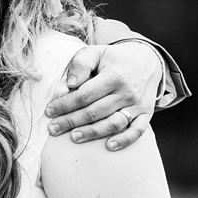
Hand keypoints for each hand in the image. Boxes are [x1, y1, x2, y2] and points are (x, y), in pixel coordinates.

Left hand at [45, 40, 163, 149]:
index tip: (50, 111)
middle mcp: (127, 92)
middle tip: (54, 129)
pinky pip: (137, 130)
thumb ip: (81, 63)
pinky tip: (109, 146)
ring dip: (92, 133)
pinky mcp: (146, 113)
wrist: (148, 60)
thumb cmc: (115, 59)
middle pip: (95, 112)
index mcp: (114, 76)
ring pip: (113, 123)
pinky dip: (125, 140)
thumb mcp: (97, 52)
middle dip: (71, 121)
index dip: (65, 105)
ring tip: (74, 137)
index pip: (85, 95)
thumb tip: (71, 84)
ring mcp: (137, 105)